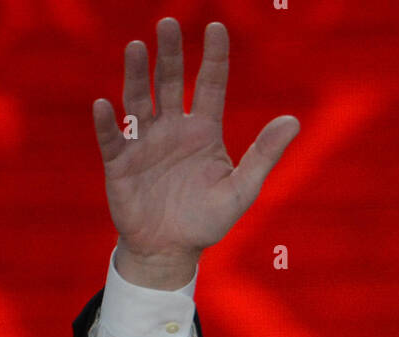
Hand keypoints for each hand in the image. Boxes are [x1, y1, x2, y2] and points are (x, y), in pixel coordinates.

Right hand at [91, 17, 299, 287]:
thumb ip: (264, 155)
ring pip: (139, 100)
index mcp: (203, 131)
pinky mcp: (120, 163)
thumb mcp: (241, 190)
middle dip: (170, 54)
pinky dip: (108, 123)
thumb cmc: (206, 220)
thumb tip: (294, 121)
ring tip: (135, 47)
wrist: (170, 251)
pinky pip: (112, 139)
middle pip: (170, 82)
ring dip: (136, 75)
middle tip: (168, 24)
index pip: (210, 85)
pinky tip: (104, 105)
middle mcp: (172, 128)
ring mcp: (144, 142)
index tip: (217, 27)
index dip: (214, 57)